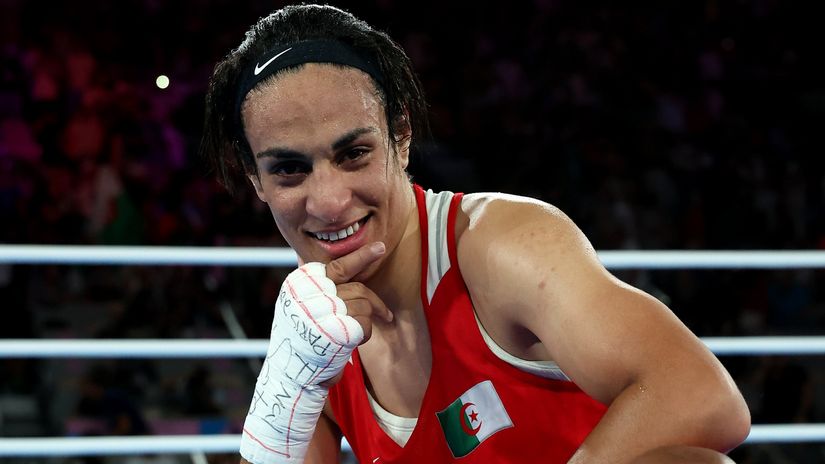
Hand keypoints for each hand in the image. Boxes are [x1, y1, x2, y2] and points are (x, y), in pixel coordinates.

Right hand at [240, 241, 390, 463]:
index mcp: (299, 285)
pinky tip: (354, 343)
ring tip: (357, 336)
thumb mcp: (300, 308)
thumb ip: (319, 289)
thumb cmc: (299, 341)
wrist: (290, 376)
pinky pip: (365, 323)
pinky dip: (365, 334)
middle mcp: (310, 295)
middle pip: (357, 289)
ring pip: (364, 305)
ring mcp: (324, 311)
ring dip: (367, 322)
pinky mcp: (337, 329)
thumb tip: (348, 268)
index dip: (361, 257)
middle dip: (376, 302)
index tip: (380, 248)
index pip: (337, 267)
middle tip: (388, 315)